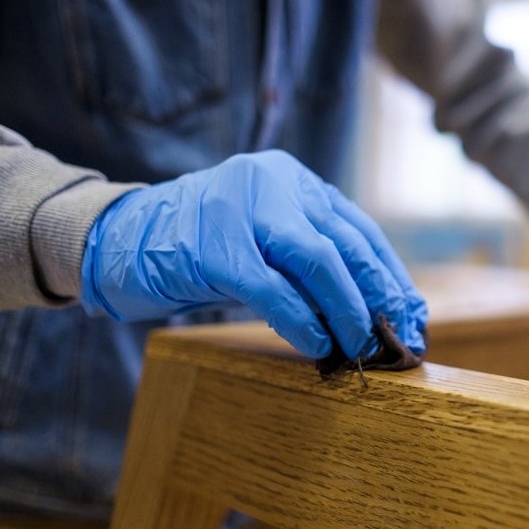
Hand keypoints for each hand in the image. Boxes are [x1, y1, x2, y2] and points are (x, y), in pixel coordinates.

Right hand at [81, 150, 427, 358]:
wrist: (117, 240)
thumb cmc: (200, 249)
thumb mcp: (263, 243)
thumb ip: (309, 263)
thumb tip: (370, 312)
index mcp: (292, 180)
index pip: (359, 230)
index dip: (389, 277)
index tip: (412, 316)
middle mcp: (274, 183)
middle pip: (346, 244)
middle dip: (378, 297)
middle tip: (396, 340)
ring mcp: (242, 210)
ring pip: (318, 261)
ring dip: (348, 310)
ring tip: (361, 348)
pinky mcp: (213, 246)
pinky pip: (272, 289)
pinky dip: (302, 321)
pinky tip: (318, 346)